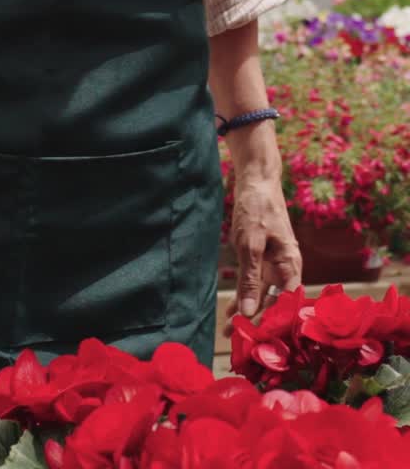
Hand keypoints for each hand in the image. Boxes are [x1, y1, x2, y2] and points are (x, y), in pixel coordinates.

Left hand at [223, 171, 301, 336]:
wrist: (256, 179)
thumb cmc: (256, 207)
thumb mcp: (250, 243)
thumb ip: (251, 278)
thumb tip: (250, 312)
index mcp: (291, 264)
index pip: (287, 303)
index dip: (276, 323)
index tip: (260, 341)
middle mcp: (286, 266)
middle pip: (276, 302)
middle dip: (259, 322)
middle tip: (239, 342)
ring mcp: (274, 262)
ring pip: (263, 294)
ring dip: (249, 311)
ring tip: (231, 333)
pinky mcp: (262, 257)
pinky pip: (255, 282)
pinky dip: (245, 295)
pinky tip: (232, 311)